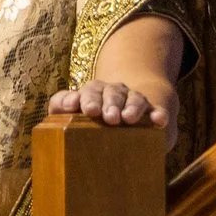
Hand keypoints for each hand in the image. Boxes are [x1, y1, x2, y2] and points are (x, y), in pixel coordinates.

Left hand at [47, 77, 177, 142]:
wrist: (127, 118)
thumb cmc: (92, 123)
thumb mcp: (73, 119)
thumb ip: (60, 114)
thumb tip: (57, 118)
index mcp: (90, 95)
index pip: (81, 93)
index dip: (76, 98)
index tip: (73, 107)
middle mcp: (110, 94)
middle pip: (106, 92)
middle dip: (105, 103)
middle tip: (106, 117)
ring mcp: (132, 101)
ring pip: (131, 98)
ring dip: (130, 107)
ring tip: (128, 118)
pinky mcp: (151, 112)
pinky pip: (155, 111)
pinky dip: (157, 114)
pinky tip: (158, 120)